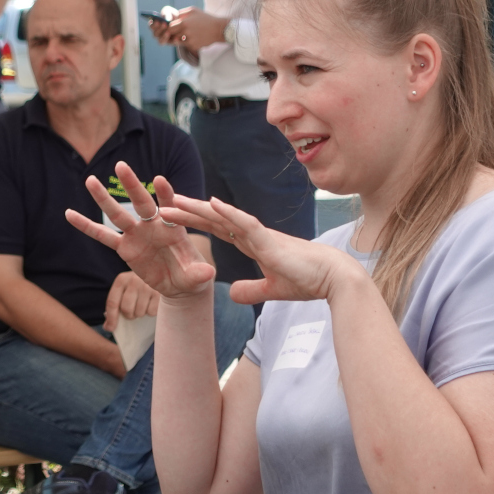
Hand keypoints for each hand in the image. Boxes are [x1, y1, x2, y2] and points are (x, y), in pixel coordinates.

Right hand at [65, 161, 214, 298]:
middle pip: (141, 202)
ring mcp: (137, 234)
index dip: (166, 194)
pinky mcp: (124, 247)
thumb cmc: (192, 275)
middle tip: (121, 165)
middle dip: (132, 185)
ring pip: (118, 214)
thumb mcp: (198, 277)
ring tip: (90, 180)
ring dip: (104, 197)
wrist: (180, 285)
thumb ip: (199, 273)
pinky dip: (86, 226)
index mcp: (174, 227)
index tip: (159, 180)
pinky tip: (70, 214)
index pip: (171, 206)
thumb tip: (207, 272)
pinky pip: (103, 235)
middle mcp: (153, 225)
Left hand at [105, 271, 160, 328]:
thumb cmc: (137, 287)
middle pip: (126, 309)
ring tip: (142, 306)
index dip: (111, 318)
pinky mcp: (160, 293)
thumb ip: (115, 305)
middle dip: (128, 315)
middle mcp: (133, 281)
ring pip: (139, 312)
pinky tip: (151, 303)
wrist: (159, 272)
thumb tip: (108, 326)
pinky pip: (151, 312)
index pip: (112, 302)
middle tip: (132, 313)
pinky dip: (150, 312)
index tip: (110, 328)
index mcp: (121, 280)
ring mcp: (147, 286)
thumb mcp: (124, 290)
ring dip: (140, 314)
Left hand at [155, 7, 227, 48]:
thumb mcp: (193, 11)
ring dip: (177, 38)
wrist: (219, 29)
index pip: (168, 27)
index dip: (168, 27)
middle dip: (171, 33)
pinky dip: (185, 42)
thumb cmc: (205, 18)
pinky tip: (192, 38)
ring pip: (176, 41)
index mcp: (184, 22)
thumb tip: (171, 17)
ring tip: (182, 34)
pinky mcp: (193, 46)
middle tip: (173, 31)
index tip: (170, 26)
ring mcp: (189, 40)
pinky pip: (184, 45)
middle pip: (170, 35)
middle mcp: (185, 32)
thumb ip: (180, 13)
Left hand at [159, 194, 361, 306]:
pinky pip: (245, 222)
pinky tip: (212, 203)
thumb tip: (231, 294)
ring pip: (223, 216)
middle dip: (187, 212)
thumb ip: (251, 289)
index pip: (217, 229)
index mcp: (252, 244)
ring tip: (175, 199)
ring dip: (199, 208)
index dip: (195, 222)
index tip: (173, 217)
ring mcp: (260, 234)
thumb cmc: (308, 281)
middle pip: (213, 219)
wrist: (333, 280)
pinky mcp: (270, 240)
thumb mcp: (271, 290)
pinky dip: (229, 212)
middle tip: (160, 203)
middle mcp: (252, 234)